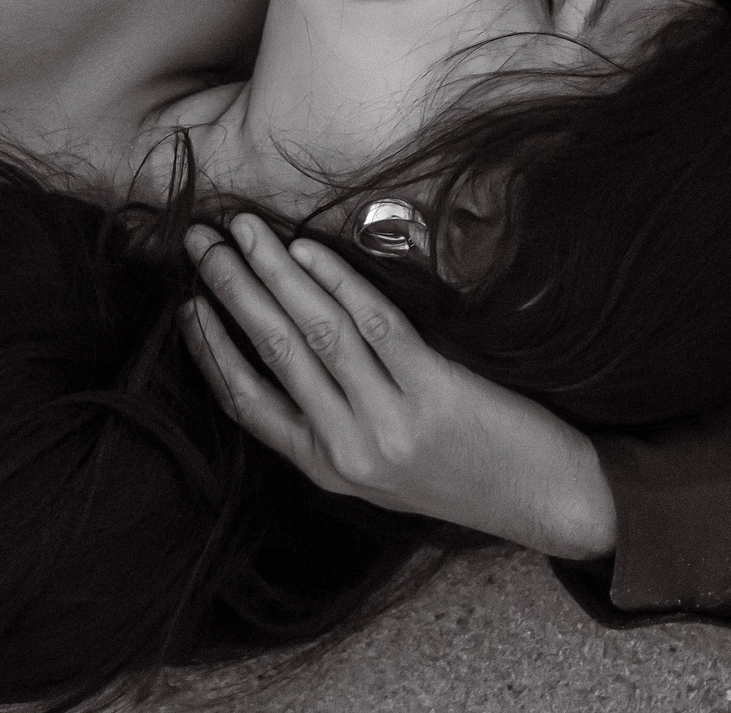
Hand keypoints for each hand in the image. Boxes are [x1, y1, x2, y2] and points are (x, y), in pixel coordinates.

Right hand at [183, 214, 615, 559]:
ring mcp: (388, 420)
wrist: (542, 499)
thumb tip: (288, 340)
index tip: (187, 304)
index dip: (211, 350)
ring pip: (314, 333)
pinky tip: (309, 250)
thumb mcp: (380, 466)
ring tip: (245, 231)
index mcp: (327, 466)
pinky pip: (374, 324)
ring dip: (272, 273)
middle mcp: (348, 448)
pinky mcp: (432, 392)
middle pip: (273, 354)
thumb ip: (334, 418)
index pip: (247, 403)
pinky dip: (336, 280)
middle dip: (231, 290)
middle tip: (202, 243)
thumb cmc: (462, 472)